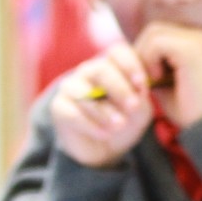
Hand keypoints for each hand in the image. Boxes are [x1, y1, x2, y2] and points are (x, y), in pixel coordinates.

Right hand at [49, 44, 154, 167]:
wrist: (104, 148)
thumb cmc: (124, 120)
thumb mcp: (139, 110)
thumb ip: (140, 96)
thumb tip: (139, 87)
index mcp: (111, 65)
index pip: (117, 52)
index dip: (130, 65)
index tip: (142, 84)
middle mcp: (88, 71)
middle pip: (101, 69)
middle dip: (120, 88)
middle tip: (134, 106)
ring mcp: (70, 87)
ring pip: (85, 92)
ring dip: (105, 110)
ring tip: (120, 125)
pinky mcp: (58, 107)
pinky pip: (72, 113)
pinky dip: (91, 125)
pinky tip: (105, 134)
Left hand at [132, 21, 201, 130]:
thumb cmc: (187, 110)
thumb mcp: (164, 82)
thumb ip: (151, 64)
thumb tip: (129, 53)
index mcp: (195, 41)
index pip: (158, 33)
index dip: (145, 53)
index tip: (147, 78)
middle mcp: (198, 35)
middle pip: (154, 30)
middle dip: (141, 53)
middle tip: (145, 79)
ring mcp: (196, 39)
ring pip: (153, 33)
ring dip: (145, 57)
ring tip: (154, 80)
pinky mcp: (191, 48)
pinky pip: (156, 43)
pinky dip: (150, 61)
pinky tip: (159, 79)